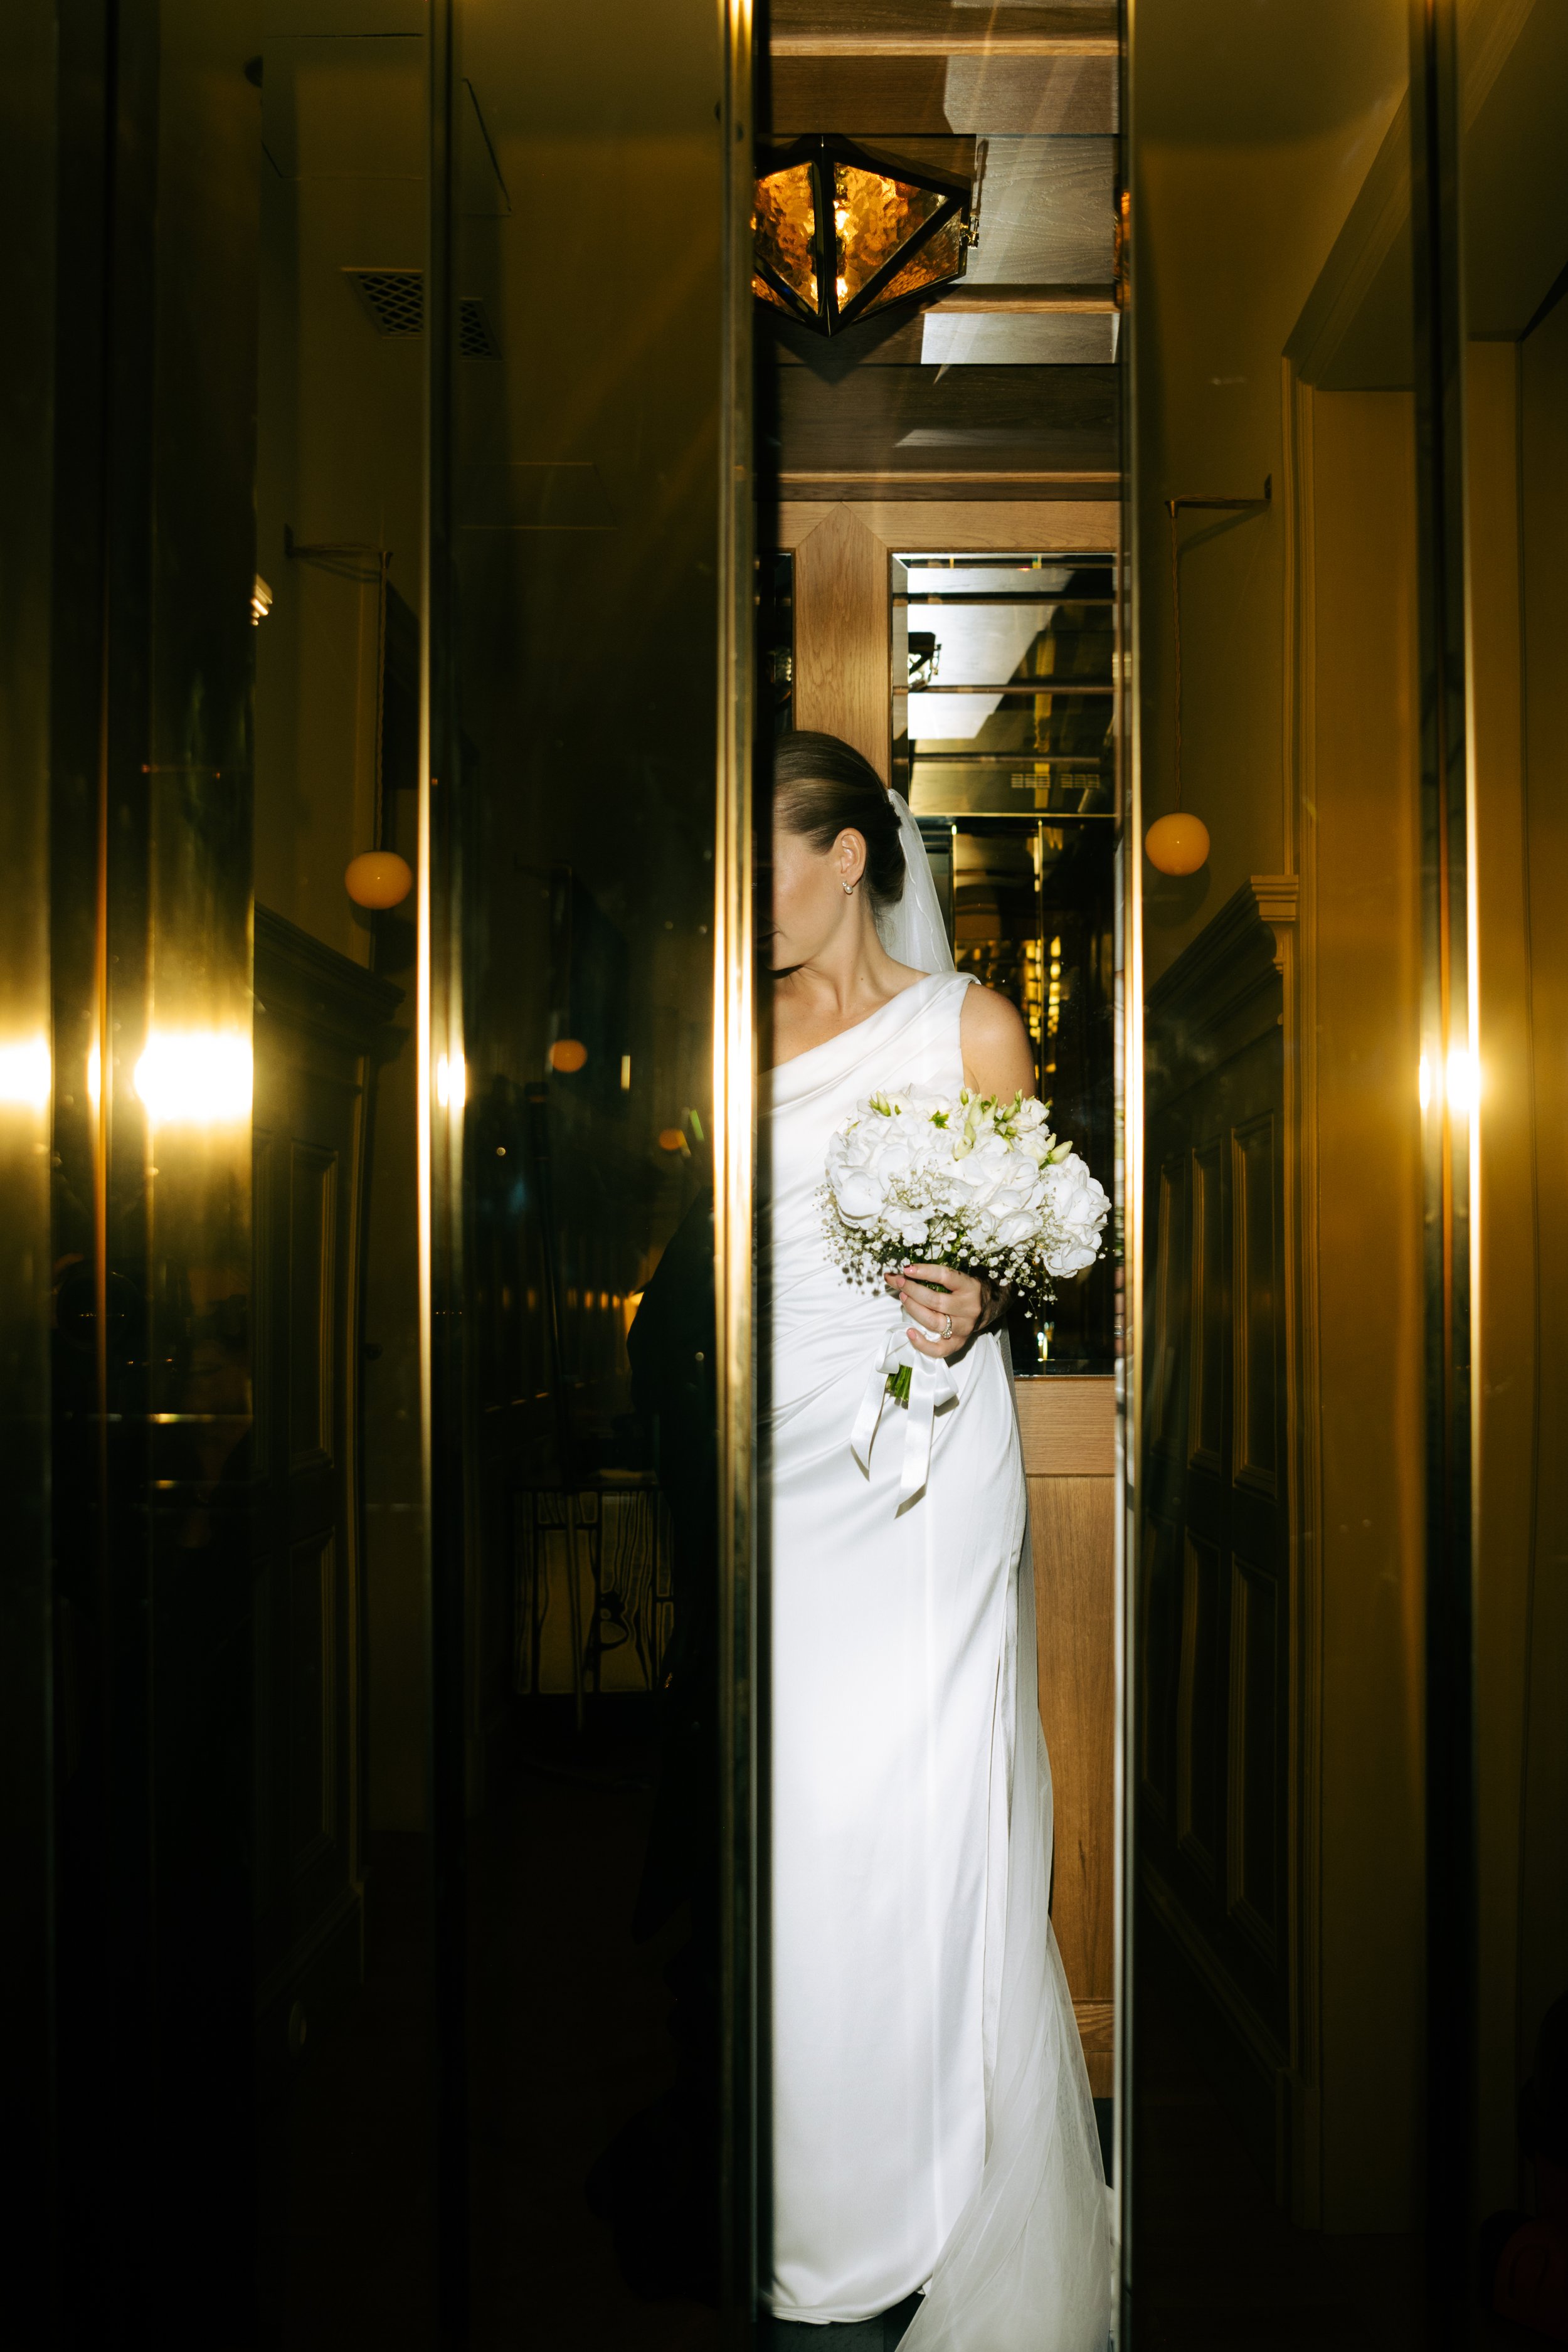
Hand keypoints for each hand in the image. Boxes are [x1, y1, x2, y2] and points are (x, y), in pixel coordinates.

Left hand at [883, 1263, 1007, 1359]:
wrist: (986, 1308)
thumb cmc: (963, 1291)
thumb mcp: (954, 1279)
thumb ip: (928, 1276)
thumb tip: (892, 1276)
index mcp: (969, 1287)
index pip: (946, 1276)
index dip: (924, 1272)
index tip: (907, 1269)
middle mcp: (968, 1308)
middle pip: (936, 1301)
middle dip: (913, 1291)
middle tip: (900, 1283)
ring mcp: (964, 1328)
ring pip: (934, 1322)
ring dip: (914, 1310)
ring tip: (903, 1299)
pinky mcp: (958, 1343)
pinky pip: (938, 1349)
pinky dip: (921, 1343)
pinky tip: (909, 1332)